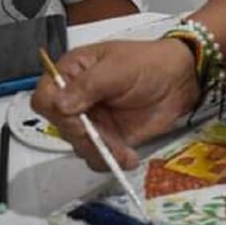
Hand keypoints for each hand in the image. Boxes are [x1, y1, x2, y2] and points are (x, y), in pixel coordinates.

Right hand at [31, 38, 198, 170]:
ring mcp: (91, 120)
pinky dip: (110, 161)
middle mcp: (76, 99)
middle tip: (107, 139)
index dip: (58, 113)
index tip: (80, 121)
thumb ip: (89, 85)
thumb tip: (61, 105)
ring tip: (123, 150)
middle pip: (60, 128)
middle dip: (85, 138)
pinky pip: (97, 156)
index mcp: (72, 73)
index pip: (45, 98)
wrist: (180, 80)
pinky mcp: (107, 137)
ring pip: (78, 146)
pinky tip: (127, 156)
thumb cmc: (149, 63)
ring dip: (100, 152)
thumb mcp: (118, 68)